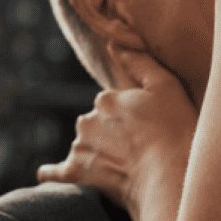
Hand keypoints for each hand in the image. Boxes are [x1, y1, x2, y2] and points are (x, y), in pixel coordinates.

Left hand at [37, 44, 197, 217]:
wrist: (168, 178)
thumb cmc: (174, 132)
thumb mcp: (166, 87)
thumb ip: (139, 62)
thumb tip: (113, 42)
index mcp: (106, 99)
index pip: (112, 106)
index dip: (130, 119)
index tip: (147, 131)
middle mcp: (87, 120)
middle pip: (96, 126)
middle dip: (112, 135)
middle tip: (138, 152)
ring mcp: (80, 148)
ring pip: (84, 147)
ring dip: (96, 155)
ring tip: (125, 169)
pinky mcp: (76, 174)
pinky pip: (56, 173)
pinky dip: (52, 173)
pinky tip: (46, 174)